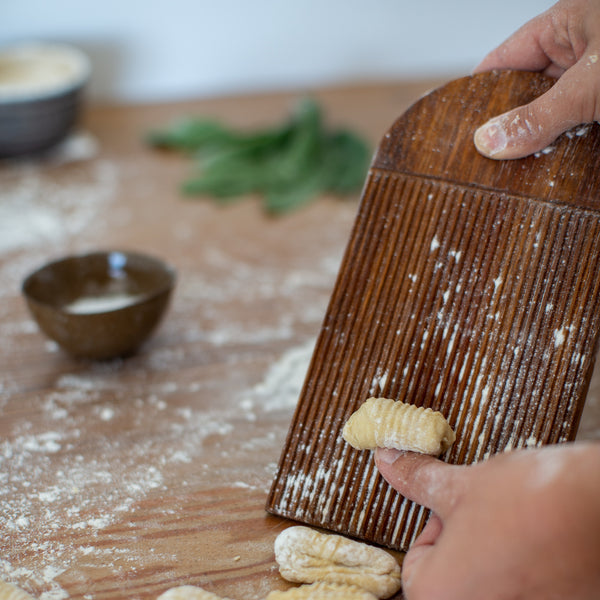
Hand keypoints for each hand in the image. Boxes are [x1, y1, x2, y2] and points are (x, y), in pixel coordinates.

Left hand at [374, 442, 599, 599]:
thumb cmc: (532, 503)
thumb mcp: (462, 485)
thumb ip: (418, 480)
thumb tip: (388, 462)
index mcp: (442, 595)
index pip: (415, 565)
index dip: (435, 526)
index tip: (458, 507)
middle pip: (454, 578)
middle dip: (466, 543)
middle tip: (490, 517)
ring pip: (491, 584)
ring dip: (497, 556)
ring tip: (519, 528)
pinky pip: (527, 588)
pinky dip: (528, 569)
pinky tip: (542, 544)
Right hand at [473, 0, 599, 158]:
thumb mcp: (591, 84)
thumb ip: (540, 115)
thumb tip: (489, 140)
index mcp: (565, 25)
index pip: (503, 60)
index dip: (477, 92)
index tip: (454, 126)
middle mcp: (578, 51)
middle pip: (524, 92)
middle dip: (508, 124)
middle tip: (483, 158)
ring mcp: (593, 82)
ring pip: (550, 116)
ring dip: (536, 142)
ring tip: (510, 169)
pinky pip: (574, 130)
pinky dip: (562, 149)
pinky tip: (546, 167)